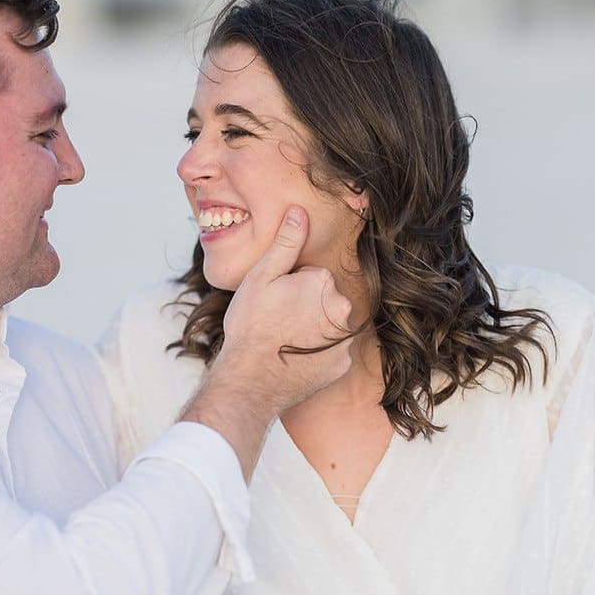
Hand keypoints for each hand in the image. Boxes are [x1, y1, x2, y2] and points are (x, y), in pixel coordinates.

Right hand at [216, 205, 353, 409]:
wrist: (250, 381)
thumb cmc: (250, 327)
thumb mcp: (261, 277)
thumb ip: (285, 243)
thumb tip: (300, 212)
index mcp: (323, 282)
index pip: (311, 277)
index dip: (290, 288)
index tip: (274, 303)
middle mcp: (342, 309)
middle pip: (324, 300)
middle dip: (305, 307)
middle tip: (277, 322)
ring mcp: (345, 340)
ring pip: (329, 325)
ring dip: (313, 330)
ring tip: (284, 341)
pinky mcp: (342, 365)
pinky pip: (332, 352)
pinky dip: (318, 354)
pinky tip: (295, 358)